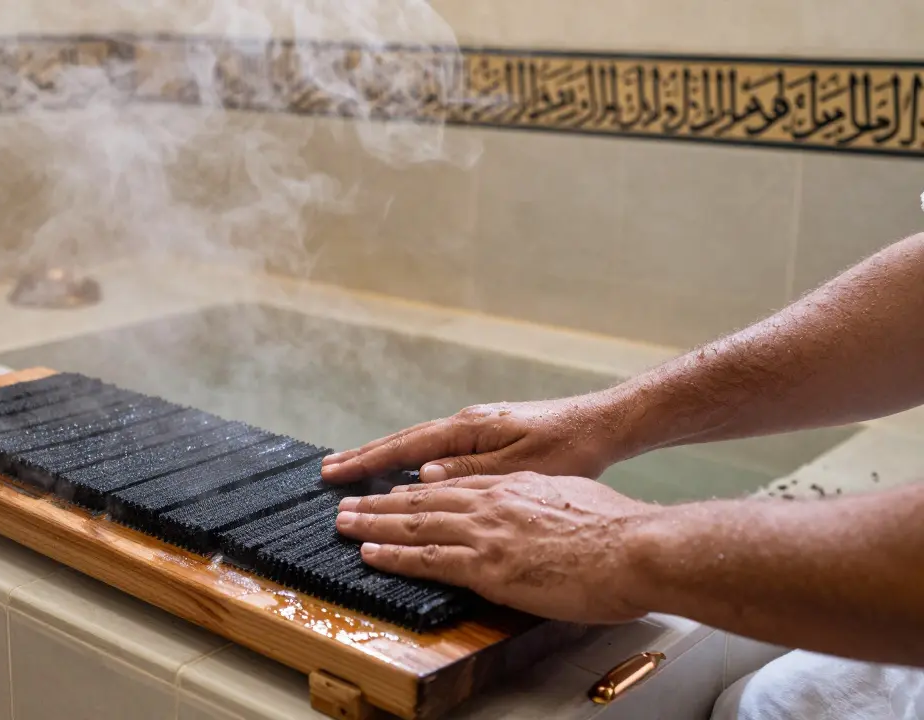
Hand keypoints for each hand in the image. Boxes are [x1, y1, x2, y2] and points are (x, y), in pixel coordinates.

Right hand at [321, 394, 629, 484]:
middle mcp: (467, 424)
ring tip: (353, 469)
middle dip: (364, 457)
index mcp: (470, 430)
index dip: (369, 462)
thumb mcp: (522, 468)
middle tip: (327, 471)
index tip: (335, 474)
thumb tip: (420, 477)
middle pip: (404, 441)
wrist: (605, 424)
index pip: (407, 447)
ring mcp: (476, 427)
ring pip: (418, 444)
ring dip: (384, 457)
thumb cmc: (570, 449)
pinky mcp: (488, 435)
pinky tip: (403, 470)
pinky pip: (436, 448)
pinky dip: (410, 457)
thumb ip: (470, 474)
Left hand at [334, 472, 654, 624]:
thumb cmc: (616, 528)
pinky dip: (392, 556)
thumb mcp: (568, 495)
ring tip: (343, 523)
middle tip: (347, 501)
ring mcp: (486, 531)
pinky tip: (368, 554)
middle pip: (421, 498)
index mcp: (511, 486)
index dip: (414, 487)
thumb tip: (523, 506)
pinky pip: (426, 559)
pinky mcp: (488, 565)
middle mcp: (491, 501)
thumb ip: (535, 497)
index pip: (450, 484)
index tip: (390, 489)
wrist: (636, 547)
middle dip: (379, 500)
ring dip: (372, 523)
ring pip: (414, 523)